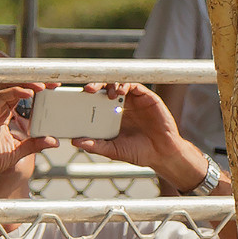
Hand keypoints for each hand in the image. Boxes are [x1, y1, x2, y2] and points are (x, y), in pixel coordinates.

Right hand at [0, 85, 54, 188]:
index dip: (36, 88)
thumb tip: (53, 141)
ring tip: (43, 85)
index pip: (20, 94)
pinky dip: (15, 91)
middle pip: (15, 85)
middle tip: (53, 82)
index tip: (53, 88)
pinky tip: (29, 93)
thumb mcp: (16, 153)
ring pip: (7, 85)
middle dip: (34, 80)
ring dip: (26, 82)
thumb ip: (33, 144)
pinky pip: (0, 96)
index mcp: (2, 114)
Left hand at [73, 82, 211, 192]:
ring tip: (104, 93)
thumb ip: (96, 145)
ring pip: (117, 84)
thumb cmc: (138, 152)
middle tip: (87, 90)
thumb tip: (75, 142)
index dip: (85, 98)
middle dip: (95, 86)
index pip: (95, 101)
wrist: (162, 154)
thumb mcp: (113, 150)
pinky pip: (134, 85)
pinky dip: (125, 85)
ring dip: (109, 85)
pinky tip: (120, 92)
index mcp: (110, 117)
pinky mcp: (146, 97)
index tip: (75, 98)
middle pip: (104, 89)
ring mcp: (133, 100)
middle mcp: (120, 106)